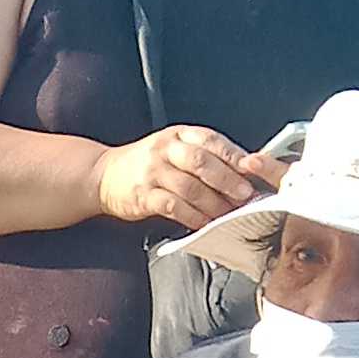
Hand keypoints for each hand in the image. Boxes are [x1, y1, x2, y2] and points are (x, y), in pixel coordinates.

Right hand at [93, 124, 262, 229]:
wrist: (103, 175)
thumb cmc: (147, 164)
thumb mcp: (174, 147)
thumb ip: (204, 155)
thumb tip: (243, 171)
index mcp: (178, 134)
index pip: (212, 141)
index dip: (234, 155)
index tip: (254, 170)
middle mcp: (165, 149)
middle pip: (202, 162)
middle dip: (228, 180)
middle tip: (246, 195)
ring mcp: (152, 172)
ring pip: (189, 187)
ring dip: (213, 203)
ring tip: (229, 214)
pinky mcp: (143, 195)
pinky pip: (173, 207)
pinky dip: (192, 216)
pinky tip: (203, 223)